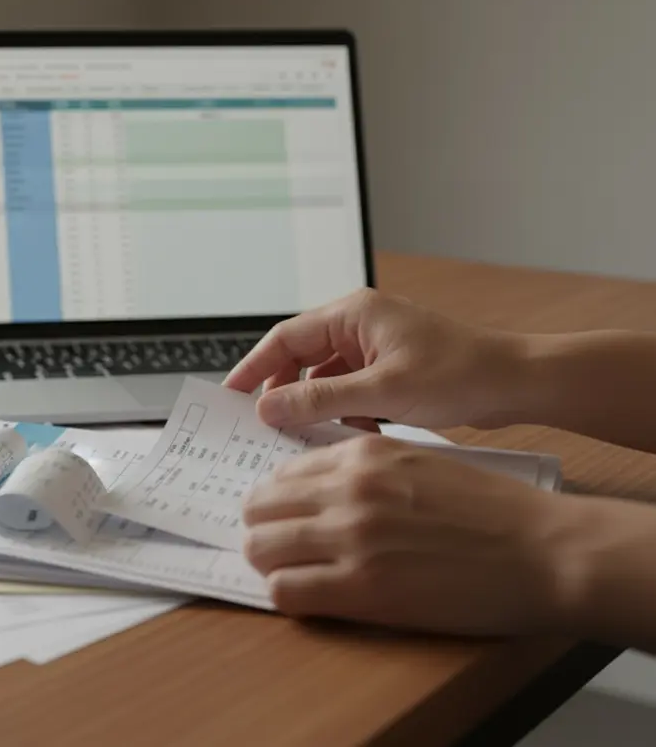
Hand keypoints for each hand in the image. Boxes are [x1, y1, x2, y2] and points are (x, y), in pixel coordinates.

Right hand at [223, 288, 526, 430]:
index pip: (284, 338)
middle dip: (283, 392)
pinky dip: (343, 413)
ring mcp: (375, 347)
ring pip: (324, 378)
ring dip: (316, 407)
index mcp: (354, 314)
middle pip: (300, 357)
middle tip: (263, 425)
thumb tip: (268, 408)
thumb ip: (319, 399)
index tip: (231, 397)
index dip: (254, 368)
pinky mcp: (390, 370)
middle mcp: (360, 324)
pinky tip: (349, 437)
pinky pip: (349, 390)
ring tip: (305, 437)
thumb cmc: (461, 375)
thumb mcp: (382, 392)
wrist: (518, 384)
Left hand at [242, 434, 571, 636]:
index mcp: (362, 457)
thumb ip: (368, 471)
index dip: (277, 500)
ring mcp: (351, 539)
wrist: (545, 551)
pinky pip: (286, 592)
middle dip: (262, 529)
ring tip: (289, 573)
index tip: (282, 517)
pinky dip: (286, 596)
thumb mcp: (421, 464)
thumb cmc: (494, 510)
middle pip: (259, 508)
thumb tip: (321, 490)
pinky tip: (307, 597)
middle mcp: (348, 491)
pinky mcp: (361, 588)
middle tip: (277, 547)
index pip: (281, 474)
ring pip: (261, 548)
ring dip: (268, 563)